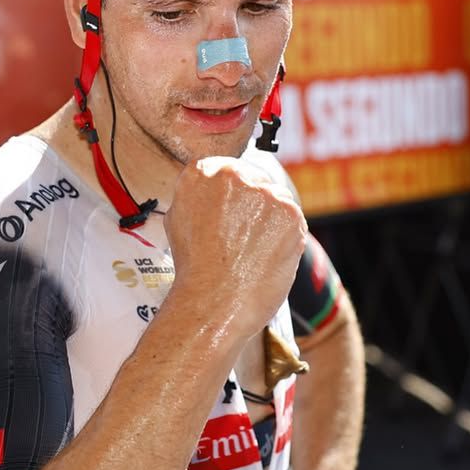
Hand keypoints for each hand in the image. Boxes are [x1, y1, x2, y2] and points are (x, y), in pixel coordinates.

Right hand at [164, 156, 306, 340]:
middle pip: (253, 179)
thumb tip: (213, 194)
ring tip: (255, 248)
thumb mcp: (177, 221)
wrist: (214, 301)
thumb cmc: (194, 270)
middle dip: (254, 203)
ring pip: (275, 197)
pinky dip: (286, 234)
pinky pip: (292, 217)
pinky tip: (269, 253)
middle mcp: (233, 175)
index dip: (232, 193)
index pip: (224, 169)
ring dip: (271, 218)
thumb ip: (196, 197)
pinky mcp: (289, 212)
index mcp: (200, 174)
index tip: (234, 208)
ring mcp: (264, 192)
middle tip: (248, 232)